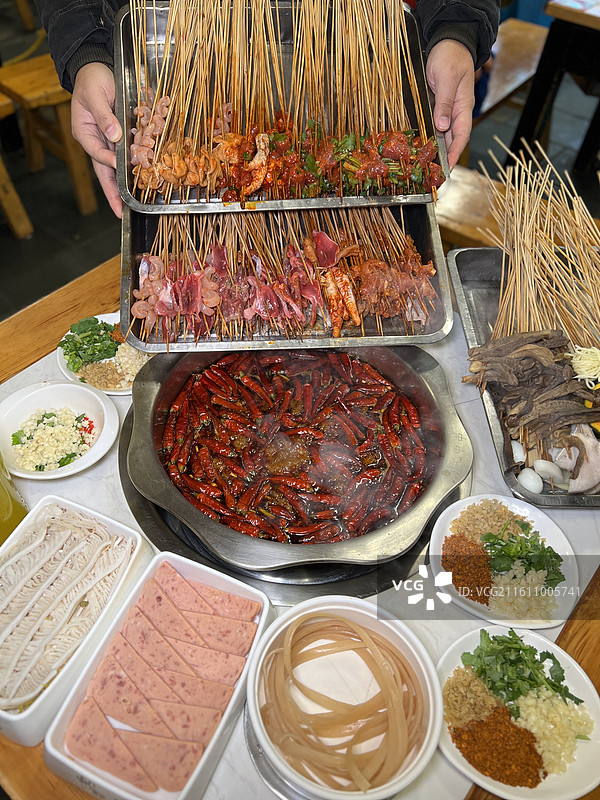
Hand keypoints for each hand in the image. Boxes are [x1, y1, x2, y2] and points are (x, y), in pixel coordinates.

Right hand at [71, 63, 122, 217]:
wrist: (97, 69)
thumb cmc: (92, 81)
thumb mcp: (95, 95)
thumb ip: (103, 115)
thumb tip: (114, 135)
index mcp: (85, 134)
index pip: (97, 154)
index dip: (108, 162)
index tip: (119, 167)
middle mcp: (97, 142)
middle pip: (105, 171)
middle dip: (113, 193)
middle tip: (121, 211)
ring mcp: (109, 142)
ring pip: (118, 167)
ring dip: (126, 183)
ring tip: (134, 201)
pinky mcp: (121, 137)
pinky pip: (130, 154)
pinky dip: (137, 165)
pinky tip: (145, 176)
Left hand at [425, 40, 474, 169]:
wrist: (448, 41)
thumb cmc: (450, 56)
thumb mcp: (447, 78)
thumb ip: (445, 102)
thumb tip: (443, 126)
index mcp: (463, 107)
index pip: (461, 135)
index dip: (454, 152)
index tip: (447, 167)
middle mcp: (456, 111)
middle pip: (451, 139)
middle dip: (443, 156)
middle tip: (432, 173)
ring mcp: (446, 110)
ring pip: (441, 134)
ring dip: (434, 149)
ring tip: (425, 165)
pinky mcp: (436, 106)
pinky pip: (433, 125)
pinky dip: (427, 137)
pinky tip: (419, 146)